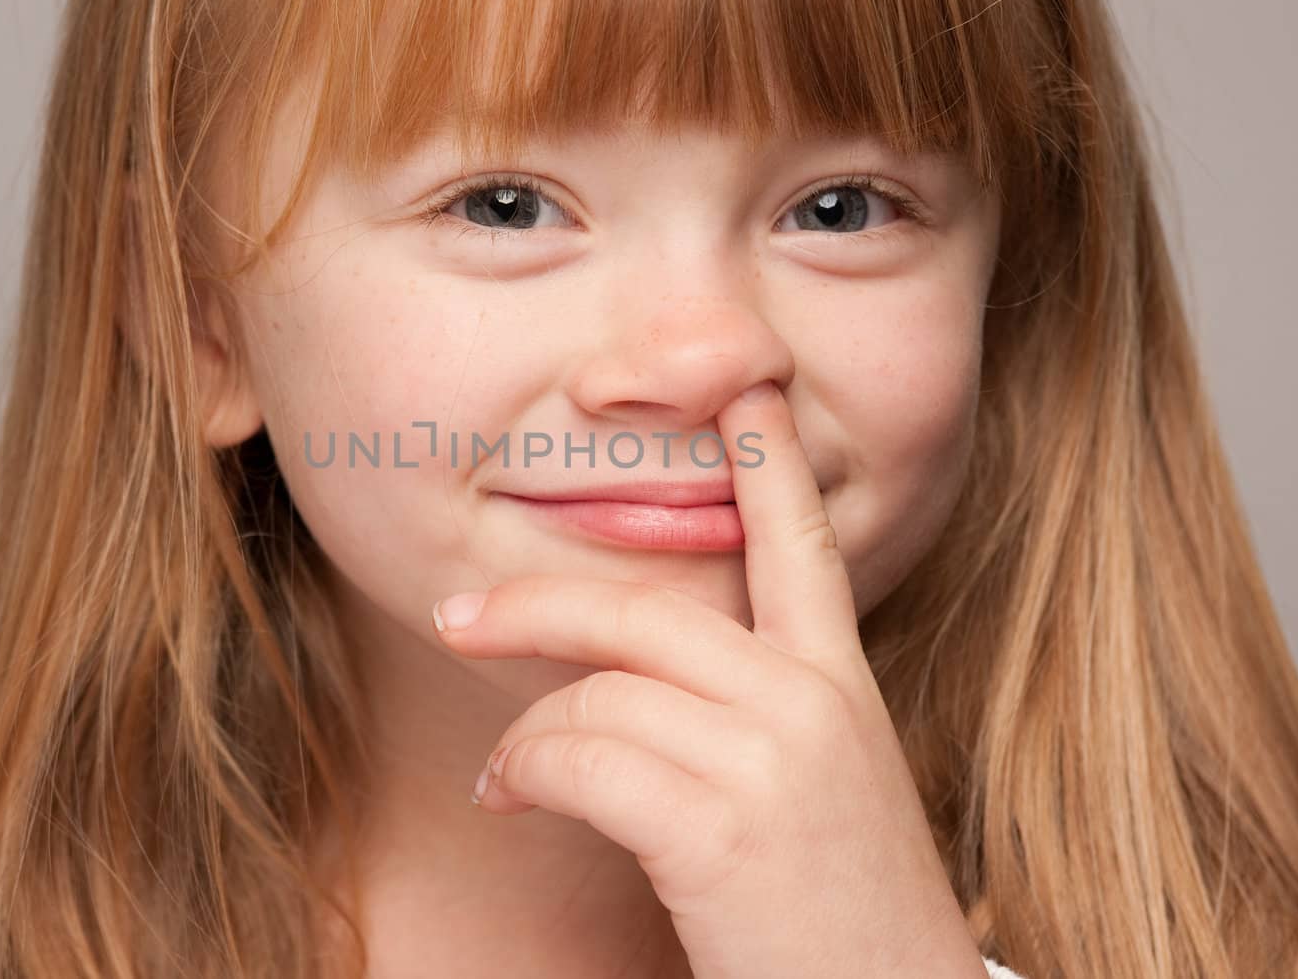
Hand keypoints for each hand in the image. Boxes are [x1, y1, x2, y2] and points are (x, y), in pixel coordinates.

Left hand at [430, 381, 988, 977]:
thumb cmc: (835, 912)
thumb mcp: (817, 786)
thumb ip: (750, 712)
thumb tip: (624, 683)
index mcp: (839, 684)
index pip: (801, 545)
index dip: (768, 461)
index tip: (746, 386)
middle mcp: (812, 700)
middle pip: (644, 607)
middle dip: (535, 604)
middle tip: (458, 615)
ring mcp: (772, 757)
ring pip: (599, 689)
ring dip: (526, 735)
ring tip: (505, 777)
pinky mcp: (723, 827)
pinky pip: (581, 759)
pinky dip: (525, 775)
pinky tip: (509, 799)